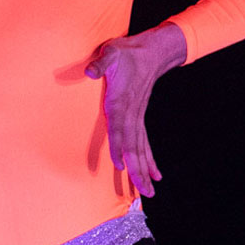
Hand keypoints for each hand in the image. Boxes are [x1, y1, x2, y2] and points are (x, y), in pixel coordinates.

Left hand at [84, 24, 185, 197]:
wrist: (151, 52)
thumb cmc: (127, 53)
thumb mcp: (111, 52)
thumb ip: (100, 63)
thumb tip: (88, 71)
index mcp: (120, 101)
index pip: (119, 129)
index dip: (118, 147)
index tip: (119, 165)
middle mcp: (130, 114)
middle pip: (133, 146)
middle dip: (137, 169)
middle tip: (143, 191)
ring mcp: (137, 118)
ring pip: (140, 149)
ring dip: (144, 170)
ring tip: (150, 192)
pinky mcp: (139, 118)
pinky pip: (144, 143)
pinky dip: (149, 160)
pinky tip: (155, 175)